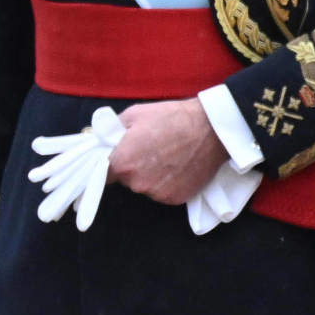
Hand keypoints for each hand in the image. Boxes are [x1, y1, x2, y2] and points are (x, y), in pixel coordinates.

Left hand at [109, 97, 227, 203]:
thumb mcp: (135, 114)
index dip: (110, 163)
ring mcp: (157, 194)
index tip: (119, 156)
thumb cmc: (171, 118)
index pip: (102, 172)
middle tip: (149, 150)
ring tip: (167, 157)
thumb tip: (103, 139)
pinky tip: (178, 167)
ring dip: (150, 176)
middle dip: (133, 167)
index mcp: (122, 163)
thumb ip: (113, 131)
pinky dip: (168, 183)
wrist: (211, 130)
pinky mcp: (175, 199)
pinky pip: (163, 192)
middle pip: (126, 180)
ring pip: (145, 187)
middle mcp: (137, 184)